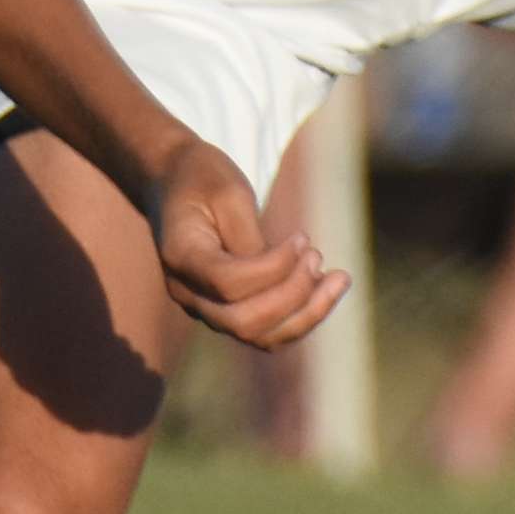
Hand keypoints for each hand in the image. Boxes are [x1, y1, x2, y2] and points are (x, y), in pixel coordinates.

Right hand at [148, 136, 348, 349]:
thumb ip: (249, 237)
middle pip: (243, 322)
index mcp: (181, 256)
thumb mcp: (228, 192)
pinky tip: (327, 286)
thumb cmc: (203, 177)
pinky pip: (265, 328)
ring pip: (258, 335)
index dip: (274, 268)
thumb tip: (285, 274)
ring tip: (341, 279)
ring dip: (306, 314)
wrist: (173, 180)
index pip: (228, 283)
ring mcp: (203, 306)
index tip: (302, 238)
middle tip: (317, 255)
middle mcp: (187, 292)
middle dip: (293, 295)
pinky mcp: (224, 308)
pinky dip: (300, 314)